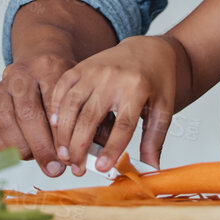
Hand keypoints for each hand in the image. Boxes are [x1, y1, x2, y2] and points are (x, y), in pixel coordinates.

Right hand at [0, 53, 76, 175]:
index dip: (60, 134)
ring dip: (22, 147)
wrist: (38, 64)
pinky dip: (4, 145)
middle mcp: (20, 74)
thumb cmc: (61, 84)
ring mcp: (1, 87)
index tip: (68, 157)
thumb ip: (83, 119)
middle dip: (41, 146)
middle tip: (53, 168)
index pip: (53, 103)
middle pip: (27, 113)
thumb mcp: (78, 92)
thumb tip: (87, 154)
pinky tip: (21, 152)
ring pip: (5, 120)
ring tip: (37, 159)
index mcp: (47, 67)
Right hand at [48, 35, 179, 173]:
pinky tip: (56, 127)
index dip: (112, 148)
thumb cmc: (156, 81)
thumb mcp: (163, 109)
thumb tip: (150, 170)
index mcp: (137, 88)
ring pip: (71, 104)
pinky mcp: (81, 67)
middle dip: (79, 146)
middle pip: (90, 116)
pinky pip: (62, 88)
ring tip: (64, 154)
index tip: (102, 168)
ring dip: (63, 132)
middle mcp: (113, 78)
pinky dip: (56, 109)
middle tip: (77, 167)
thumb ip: (155, 140)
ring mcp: (94, 70)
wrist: (148, 49)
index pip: (123, 124)